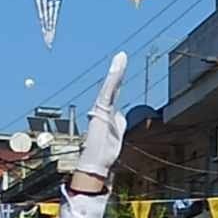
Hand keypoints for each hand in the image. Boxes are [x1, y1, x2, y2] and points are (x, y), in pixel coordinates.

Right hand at [71, 51, 127, 185]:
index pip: (114, 93)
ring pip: (111, 87)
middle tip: (122, 56)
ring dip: (116, 72)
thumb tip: (120, 117)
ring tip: (122, 57)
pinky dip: (112, 80)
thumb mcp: (115, 135)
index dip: (118, 81)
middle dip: (117, 72)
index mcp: (107, 112)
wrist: (95, 161)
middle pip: (113, 87)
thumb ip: (117, 124)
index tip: (121, 67)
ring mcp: (101, 108)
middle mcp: (102, 108)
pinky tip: (117, 70)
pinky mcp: (101, 110)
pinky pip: (108, 93)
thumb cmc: (104, 151)